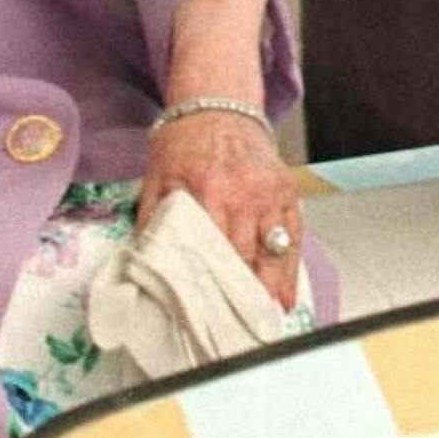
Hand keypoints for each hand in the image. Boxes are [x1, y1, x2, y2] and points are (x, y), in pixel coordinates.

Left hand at [140, 111, 301, 308]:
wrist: (218, 107)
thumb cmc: (184, 143)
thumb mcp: (158, 176)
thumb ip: (152, 216)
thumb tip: (144, 259)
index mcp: (207, 192)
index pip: (211, 250)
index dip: (211, 286)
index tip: (209, 316)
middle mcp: (244, 196)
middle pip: (246, 258)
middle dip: (241, 296)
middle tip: (236, 330)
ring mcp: (270, 195)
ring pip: (274, 253)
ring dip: (270, 290)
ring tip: (264, 323)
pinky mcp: (288, 193)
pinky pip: (294, 238)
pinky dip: (291, 270)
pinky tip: (287, 298)